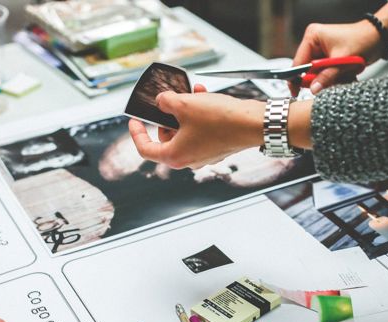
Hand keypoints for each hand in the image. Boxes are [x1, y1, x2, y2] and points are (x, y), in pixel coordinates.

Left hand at [129, 84, 263, 168]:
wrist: (252, 123)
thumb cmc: (221, 120)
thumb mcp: (184, 104)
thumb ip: (165, 102)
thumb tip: (162, 101)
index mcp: (175, 156)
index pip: (145, 149)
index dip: (136, 133)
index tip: (135, 121)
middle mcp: (189, 160)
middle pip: (166, 138)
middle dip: (167, 117)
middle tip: (169, 101)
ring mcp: (203, 155)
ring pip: (184, 131)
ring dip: (185, 112)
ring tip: (191, 94)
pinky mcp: (216, 148)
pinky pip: (200, 131)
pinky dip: (198, 116)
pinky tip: (203, 98)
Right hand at [291, 7, 387, 95]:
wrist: (378, 38)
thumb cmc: (362, 40)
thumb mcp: (342, 61)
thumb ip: (326, 76)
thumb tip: (313, 89)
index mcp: (313, 37)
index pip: (298, 62)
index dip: (297, 78)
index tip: (296, 91)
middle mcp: (315, 43)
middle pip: (308, 70)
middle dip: (321, 79)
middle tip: (333, 82)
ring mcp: (322, 51)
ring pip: (319, 74)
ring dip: (331, 79)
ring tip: (345, 76)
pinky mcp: (330, 58)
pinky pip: (327, 74)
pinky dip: (336, 78)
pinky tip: (347, 75)